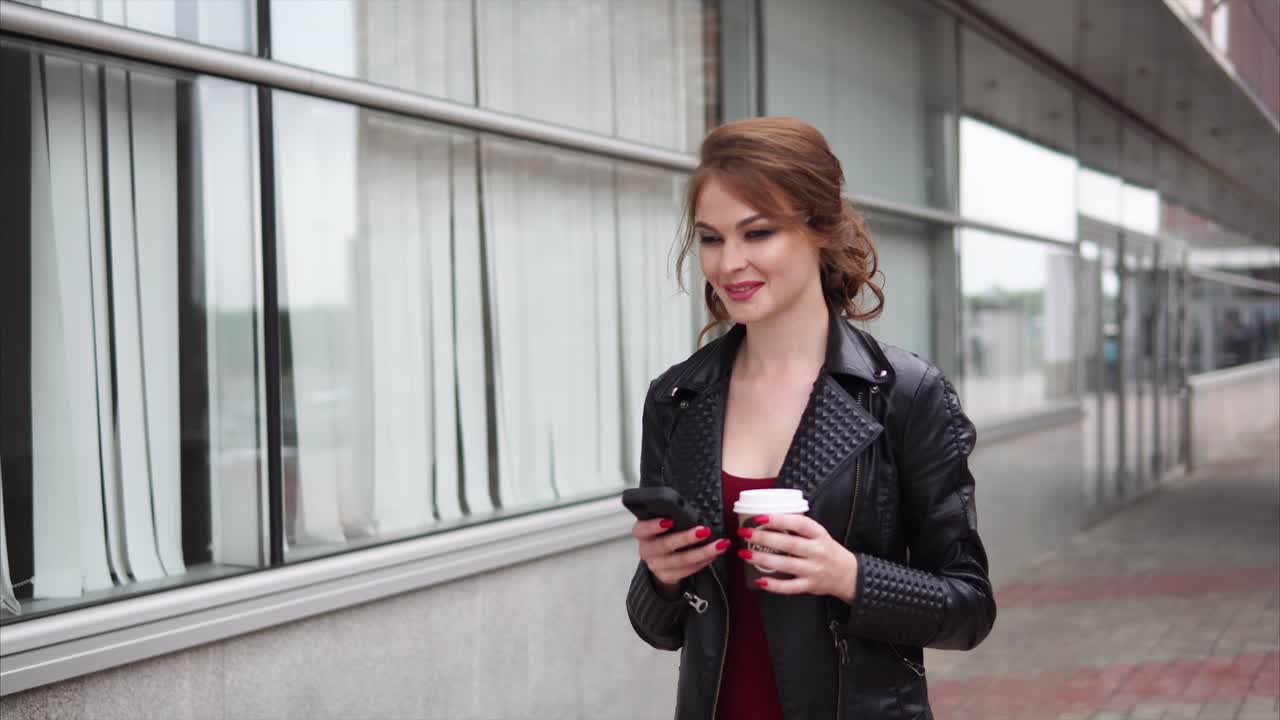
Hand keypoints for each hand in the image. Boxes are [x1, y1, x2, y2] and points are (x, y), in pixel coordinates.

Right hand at [632, 519, 729, 593]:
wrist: (660, 559)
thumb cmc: (665, 534)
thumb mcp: (663, 522)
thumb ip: (670, 515)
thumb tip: (688, 508)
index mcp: (642, 533)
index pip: (641, 529)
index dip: (653, 526)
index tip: (669, 521)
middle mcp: (646, 550)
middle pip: (665, 545)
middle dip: (686, 538)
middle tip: (704, 531)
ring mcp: (656, 565)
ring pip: (680, 560)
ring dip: (702, 552)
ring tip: (719, 544)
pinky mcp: (667, 576)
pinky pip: (687, 571)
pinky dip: (703, 562)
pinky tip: (714, 554)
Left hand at [737, 514, 859, 602]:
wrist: (848, 575)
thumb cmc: (827, 550)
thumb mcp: (819, 534)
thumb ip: (799, 527)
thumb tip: (767, 517)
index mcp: (819, 534)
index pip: (799, 523)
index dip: (779, 519)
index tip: (760, 517)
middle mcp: (817, 551)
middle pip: (789, 543)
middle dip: (764, 538)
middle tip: (745, 533)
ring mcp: (814, 570)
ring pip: (786, 564)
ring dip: (763, 559)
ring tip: (745, 553)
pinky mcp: (810, 586)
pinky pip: (790, 587)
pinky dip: (773, 585)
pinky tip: (759, 580)